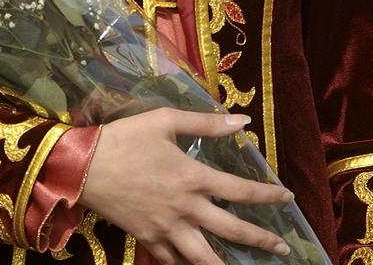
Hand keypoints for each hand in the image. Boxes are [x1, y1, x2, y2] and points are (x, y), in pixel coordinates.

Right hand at [80, 109, 292, 264]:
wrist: (85, 167)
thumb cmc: (127, 138)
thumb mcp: (166, 121)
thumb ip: (206, 123)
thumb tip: (242, 121)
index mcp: (192, 177)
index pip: (240, 191)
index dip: (268, 195)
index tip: (288, 198)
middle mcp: (185, 209)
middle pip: (231, 231)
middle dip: (261, 240)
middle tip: (283, 249)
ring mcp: (167, 230)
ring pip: (205, 259)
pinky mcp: (148, 241)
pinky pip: (174, 262)